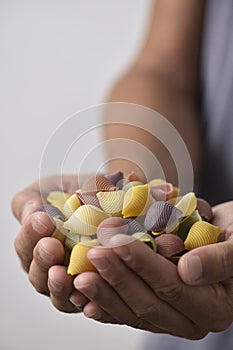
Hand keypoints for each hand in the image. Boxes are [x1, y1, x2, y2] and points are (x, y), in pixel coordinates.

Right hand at [12, 175, 88, 312]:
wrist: (109, 201)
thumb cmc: (76, 196)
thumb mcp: (51, 190)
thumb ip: (33, 200)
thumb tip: (30, 211)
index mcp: (36, 243)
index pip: (26, 245)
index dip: (30, 234)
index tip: (41, 220)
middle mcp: (50, 267)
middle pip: (37, 273)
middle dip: (42, 258)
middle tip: (51, 246)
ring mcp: (71, 284)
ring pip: (58, 294)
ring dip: (58, 284)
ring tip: (62, 273)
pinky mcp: (92, 294)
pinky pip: (85, 304)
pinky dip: (85, 301)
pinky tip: (87, 292)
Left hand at [70, 203, 232, 338]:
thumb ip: (219, 260)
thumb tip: (188, 270)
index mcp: (214, 305)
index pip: (171, 286)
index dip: (142, 264)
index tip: (117, 242)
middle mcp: (192, 318)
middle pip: (148, 301)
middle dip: (117, 277)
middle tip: (92, 253)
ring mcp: (173, 317)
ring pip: (134, 311)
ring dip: (105, 293)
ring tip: (79, 277)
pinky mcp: (159, 309)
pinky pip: (130, 312)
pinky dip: (107, 305)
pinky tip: (84, 299)